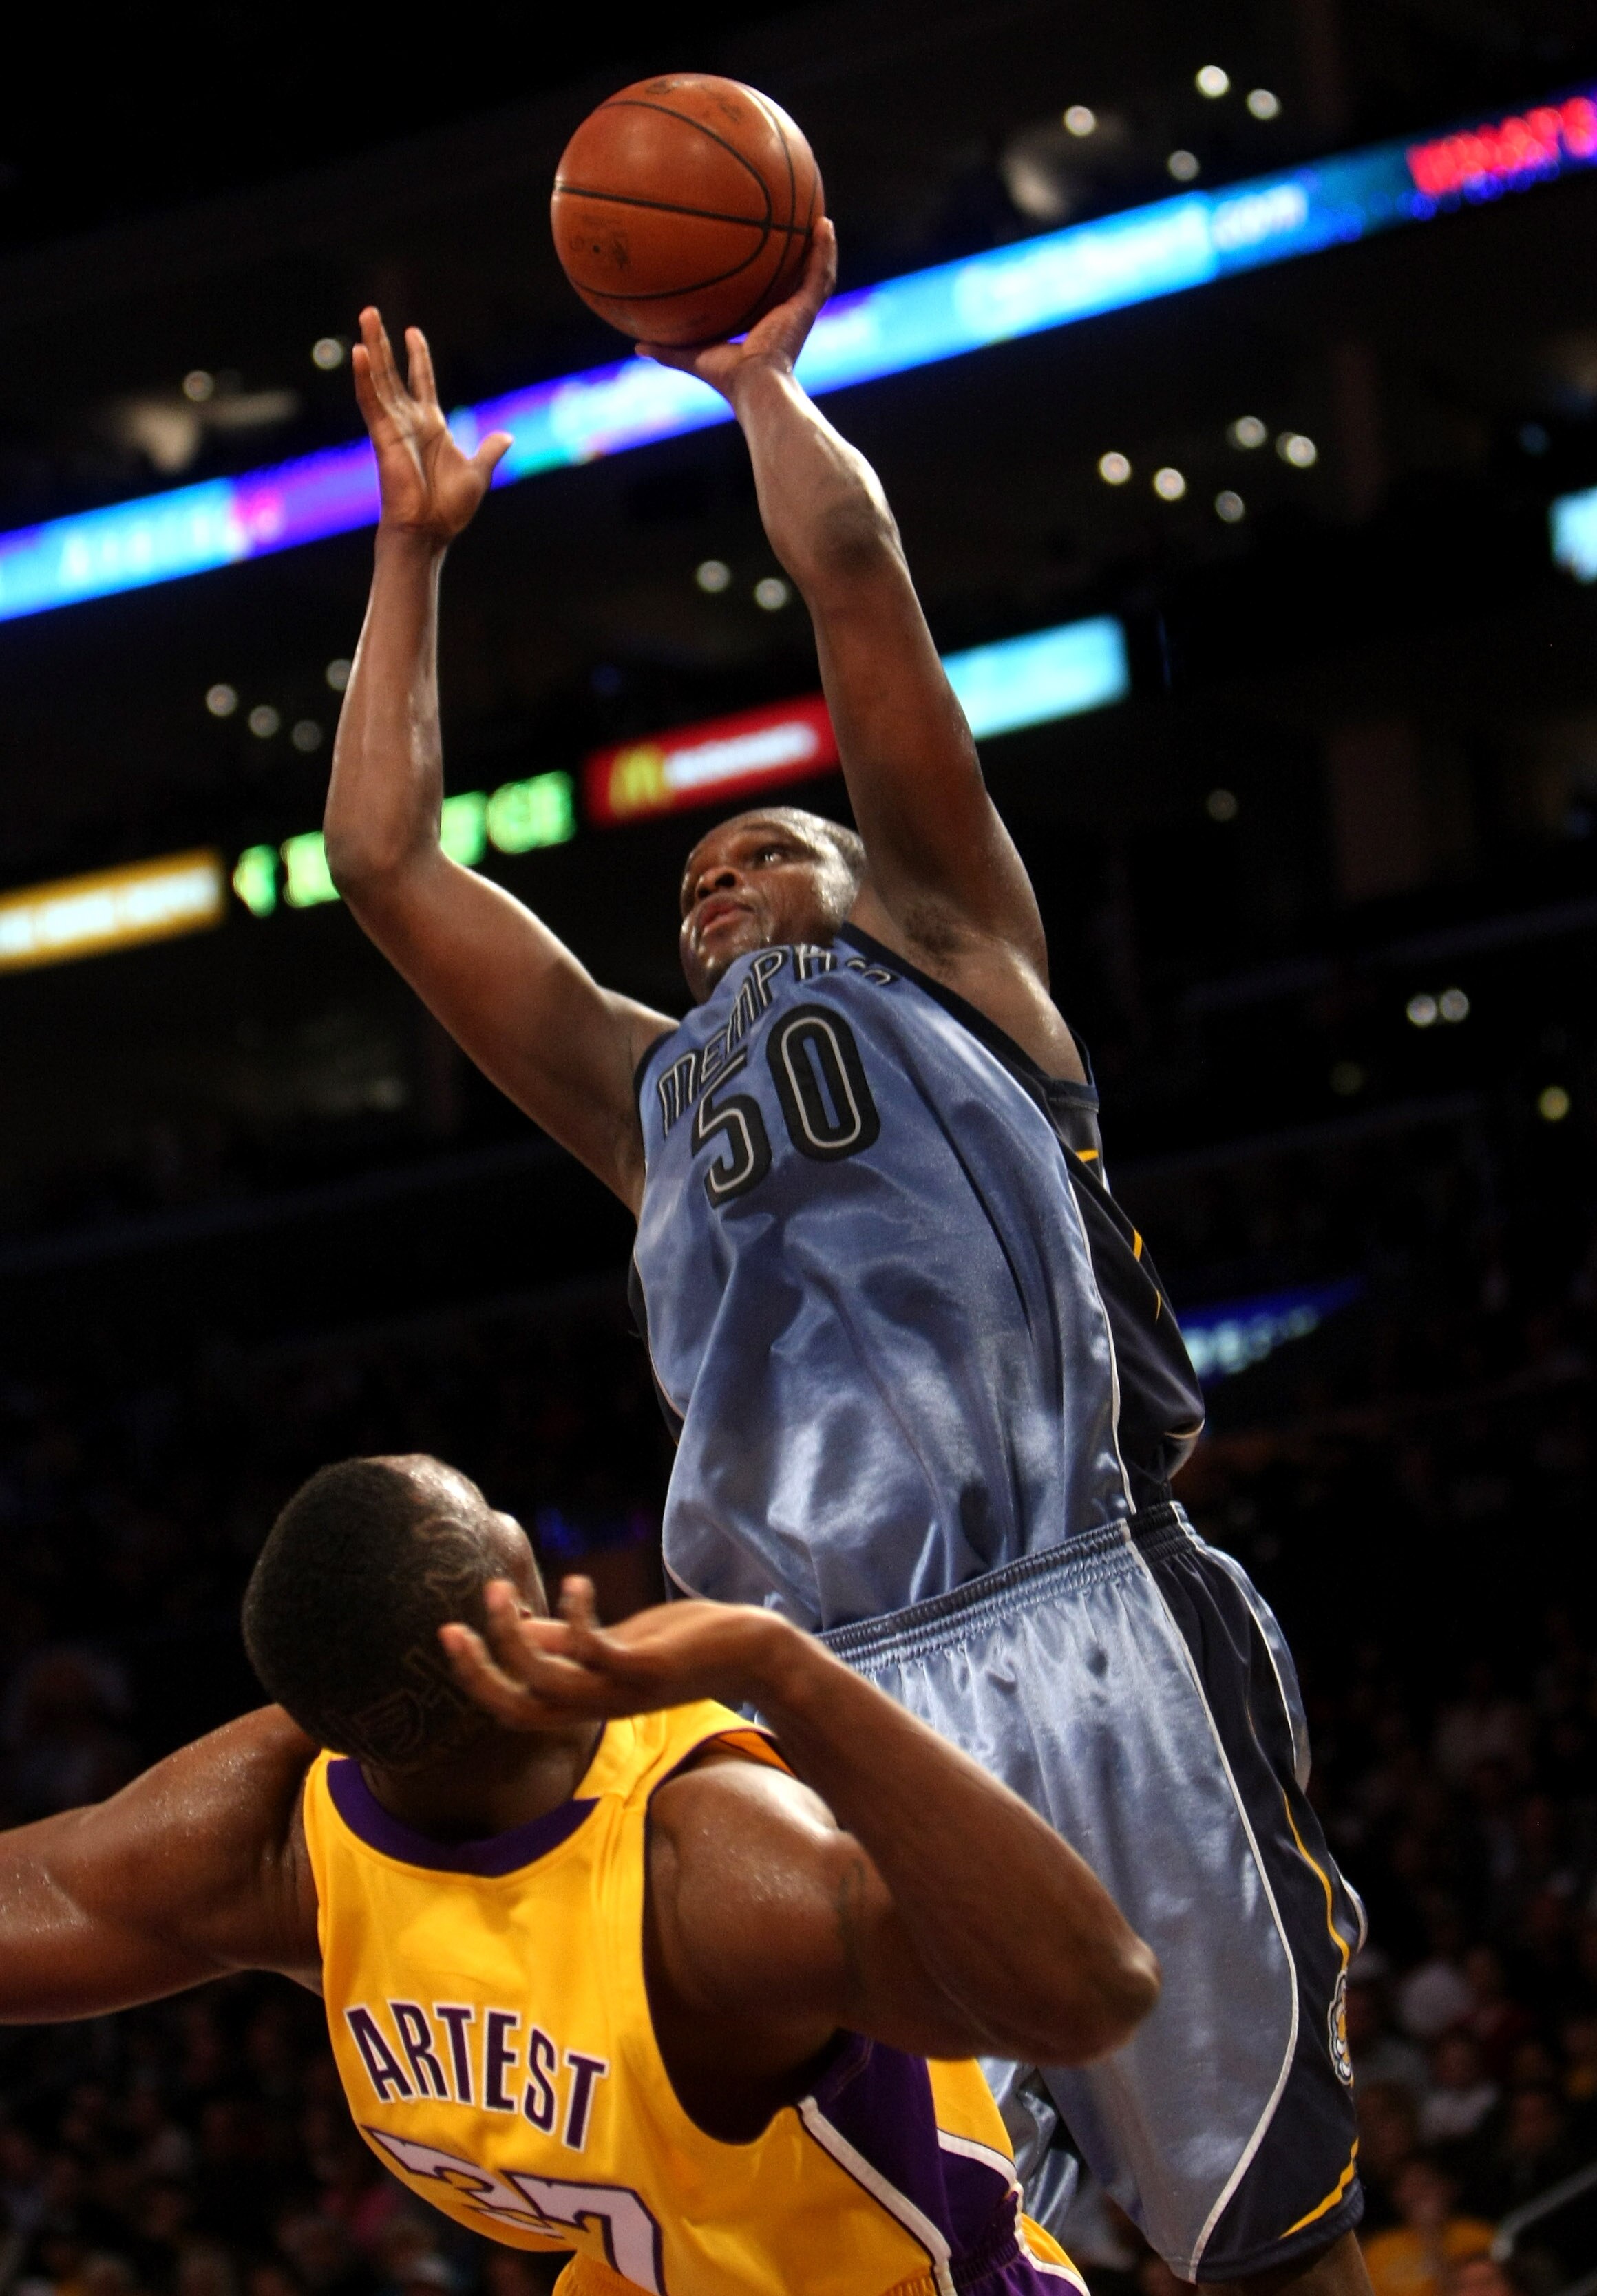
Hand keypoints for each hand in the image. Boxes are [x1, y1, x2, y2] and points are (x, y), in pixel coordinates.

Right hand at [352, 306, 510, 543]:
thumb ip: (489, 451)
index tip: (412, 332)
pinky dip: (365, 377)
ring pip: (378, 378)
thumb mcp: (479, 473)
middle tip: (371, 312)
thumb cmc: (449, 508)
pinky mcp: (382, 436)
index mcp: (430, 425)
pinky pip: (371, 401)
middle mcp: (408, 421)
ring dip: (371, 346)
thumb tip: (505, 437)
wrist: (430, 531)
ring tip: (366, 316)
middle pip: (392, 372)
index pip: (421, 381)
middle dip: (383, 342)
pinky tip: (360, 353)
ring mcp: (393, 426)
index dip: (417, 357)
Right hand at [439, 1578, 789, 1728]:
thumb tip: (517, 1628)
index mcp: (587, 1702)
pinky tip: (574, 1581)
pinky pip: (599, 1652)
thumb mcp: (617, 1644)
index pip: (516, 1708)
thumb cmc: (682, 1645)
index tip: (448, 1635)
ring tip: (497, 1590)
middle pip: (519, 1708)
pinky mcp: (649, 1667)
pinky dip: (577, 1618)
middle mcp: (598, 1705)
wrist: (752, 1654)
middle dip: (479, 1673)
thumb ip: (565, 1642)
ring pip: (548, 1681)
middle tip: (449, 1629)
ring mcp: (623, 1689)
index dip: (477, 1679)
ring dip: (514, 1638)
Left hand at [636, 218, 837, 405]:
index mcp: (763, 327)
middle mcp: (784, 316)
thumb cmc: (726, 377)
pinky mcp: (808, 309)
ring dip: (819, 247)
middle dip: (797, 257)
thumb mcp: (691, 355)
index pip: (768, 296)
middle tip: (795, 229)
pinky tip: (824, 224)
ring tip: (819, 220)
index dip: (767, 277)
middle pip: (794, 280)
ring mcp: (799, 312)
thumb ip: (668, 348)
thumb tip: (637, 345)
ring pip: (815, 273)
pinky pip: (820, 273)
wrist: (754, 385)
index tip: (762, 255)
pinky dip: (825, 249)